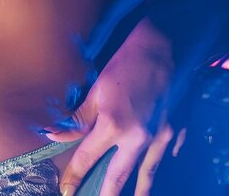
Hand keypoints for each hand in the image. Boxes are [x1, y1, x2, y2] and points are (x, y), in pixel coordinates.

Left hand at [46, 24, 183, 195]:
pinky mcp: (174, 130)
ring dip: (140, 191)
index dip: (74, 176)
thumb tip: (54, 134)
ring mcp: (159, 136)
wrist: (161, 47)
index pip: (88, 158)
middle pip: (119, 176)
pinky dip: (162, 164)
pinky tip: (157, 171)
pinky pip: (168, 154)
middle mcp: (137, 137)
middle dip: (107, 194)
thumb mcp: (97, 88)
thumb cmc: (125, 63)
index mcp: (114, 125)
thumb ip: (77, 117)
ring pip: (148, 172)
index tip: (65, 191)